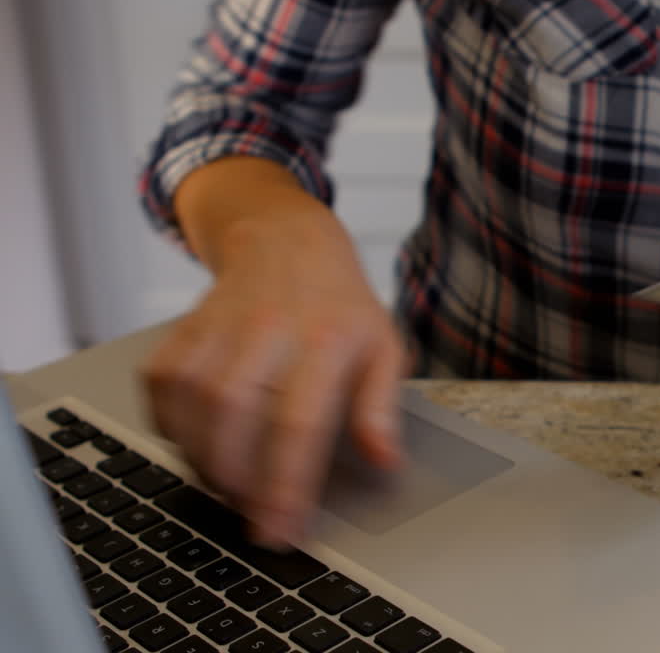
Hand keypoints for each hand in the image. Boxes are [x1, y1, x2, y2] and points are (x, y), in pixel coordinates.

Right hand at [142, 161, 405, 547]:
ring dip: (202, 459)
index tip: (282, 532)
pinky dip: (169, 424)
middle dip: (236, 481)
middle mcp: (268, 330)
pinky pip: (160, 383)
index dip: (286, 486)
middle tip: (251, 521)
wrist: (288, 240)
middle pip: (234, 414)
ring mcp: (220, 325)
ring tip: (228, 489)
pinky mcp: (183, 328)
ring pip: (190, 401)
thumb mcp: (384, 349)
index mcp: (326, 340)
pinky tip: (195, 445)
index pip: (300, 423)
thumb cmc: (341, 307)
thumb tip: (386, 462)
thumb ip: (382, 409)